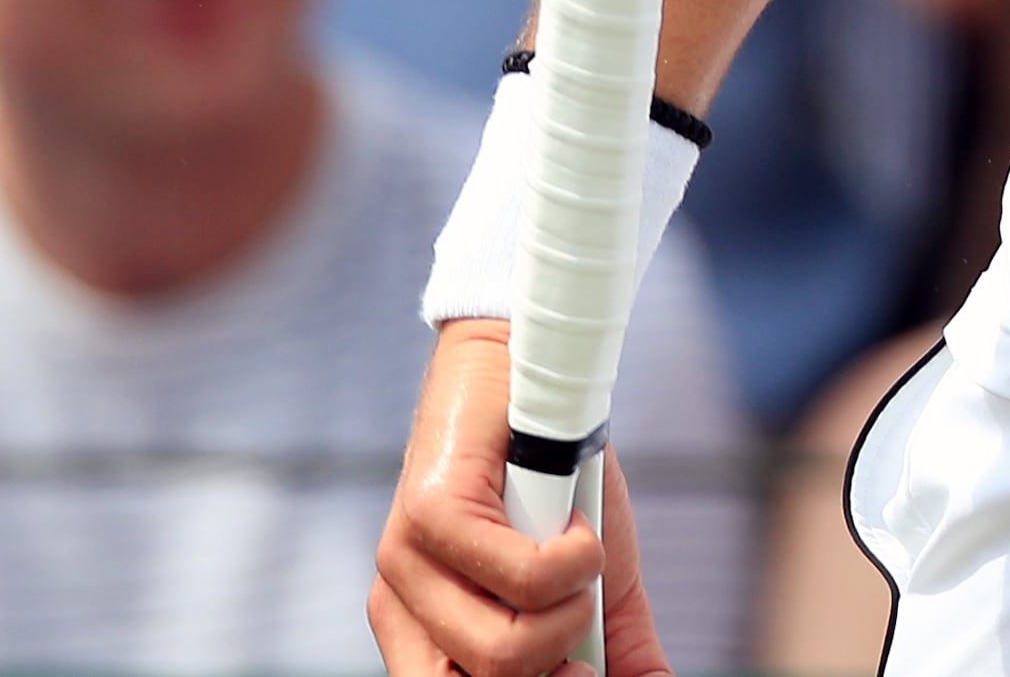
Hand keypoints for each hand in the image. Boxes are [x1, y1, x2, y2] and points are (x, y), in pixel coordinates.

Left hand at [367, 319, 675, 674]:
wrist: (530, 364)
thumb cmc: (551, 470)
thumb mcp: (587, 571)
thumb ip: (608, 636)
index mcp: (424, 633)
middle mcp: (401, 609)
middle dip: (558, 672)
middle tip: (587, 619)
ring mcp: (406, 565)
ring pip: (499, 653)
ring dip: (572, 608)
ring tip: (584, 556)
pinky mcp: (429, 517)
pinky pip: (522, 581)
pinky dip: (576, 560)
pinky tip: (578, 526)